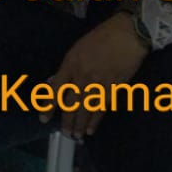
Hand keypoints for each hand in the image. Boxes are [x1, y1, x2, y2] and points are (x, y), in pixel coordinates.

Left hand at [37, 12, 147, 139]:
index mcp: (71, 63)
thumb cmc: (102, 37)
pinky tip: (90, 129)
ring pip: (86, 109)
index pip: (56, 89)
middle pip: (71, 103)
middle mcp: (82, 75)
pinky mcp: (114, 88)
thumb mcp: (78, 47)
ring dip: (80, 124)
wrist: (127, 35)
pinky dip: (96, 120)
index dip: (48, 105)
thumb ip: (67, 67)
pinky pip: (102, 108)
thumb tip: (54, 82)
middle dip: (67, 120)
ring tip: (75, 136)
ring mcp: (99, 83)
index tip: (43, 118)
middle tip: (64, 134)